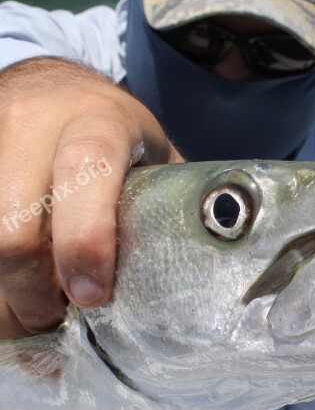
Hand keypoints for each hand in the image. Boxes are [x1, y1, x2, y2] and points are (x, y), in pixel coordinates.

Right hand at [0, 57, 182, 337]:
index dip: (85, 241)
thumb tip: (200, 273)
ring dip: (4, 296)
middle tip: (57, 320)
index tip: (91, 295)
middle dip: (30, 291)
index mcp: (99, 122)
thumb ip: (166, 203)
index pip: (86, 173)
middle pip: (12, 225)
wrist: (53, 88)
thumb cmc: (117, 134)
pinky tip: (12, 296)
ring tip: (32, 319)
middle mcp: (34, 126)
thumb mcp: (151, 155)